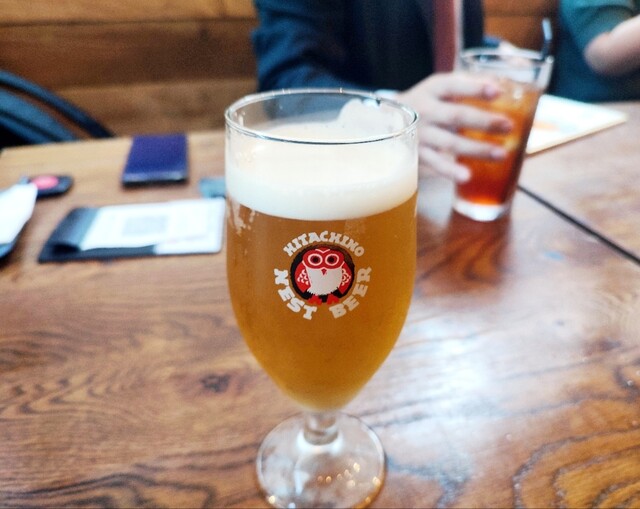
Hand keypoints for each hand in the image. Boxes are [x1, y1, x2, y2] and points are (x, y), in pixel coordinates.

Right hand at [395, 73, 512, 181]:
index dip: (475, 88)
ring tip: (502, 154)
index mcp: (432, 90)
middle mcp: (424, 110)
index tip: (497, 91)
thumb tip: (504, 84)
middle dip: (484, 121)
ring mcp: (419, 135)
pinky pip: (435, 163)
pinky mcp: (416, 155)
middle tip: (508, 126)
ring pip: (450, 142)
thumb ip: (467, 84)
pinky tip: (467, 176)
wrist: (385, 123)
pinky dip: (450, 170)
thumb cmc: (424, 103)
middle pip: (456, 116)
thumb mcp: (438, 88)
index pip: (454, 84)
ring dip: (477, 149)